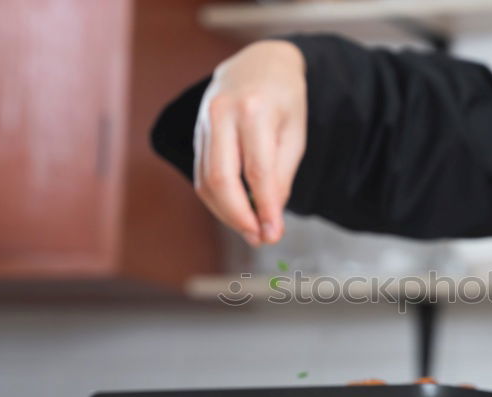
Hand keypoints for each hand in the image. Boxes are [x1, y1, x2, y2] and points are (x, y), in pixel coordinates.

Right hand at [194, 40, 305, 245]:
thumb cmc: (284, 100)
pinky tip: (237, 211)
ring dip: (227, 213)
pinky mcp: (197, 133)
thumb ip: (282, 176)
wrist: (260, 63)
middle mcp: (223, 114)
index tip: (273, 233)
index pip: (257, 171)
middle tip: (258, 238)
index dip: (264, 208)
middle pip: (222, 179)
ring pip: (207, 181)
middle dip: (239, 216)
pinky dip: (219, 200)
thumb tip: (270, 220)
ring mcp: (204, 122)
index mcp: (255, 110)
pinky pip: (202, 175)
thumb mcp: (295, 134)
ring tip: (251, 229)